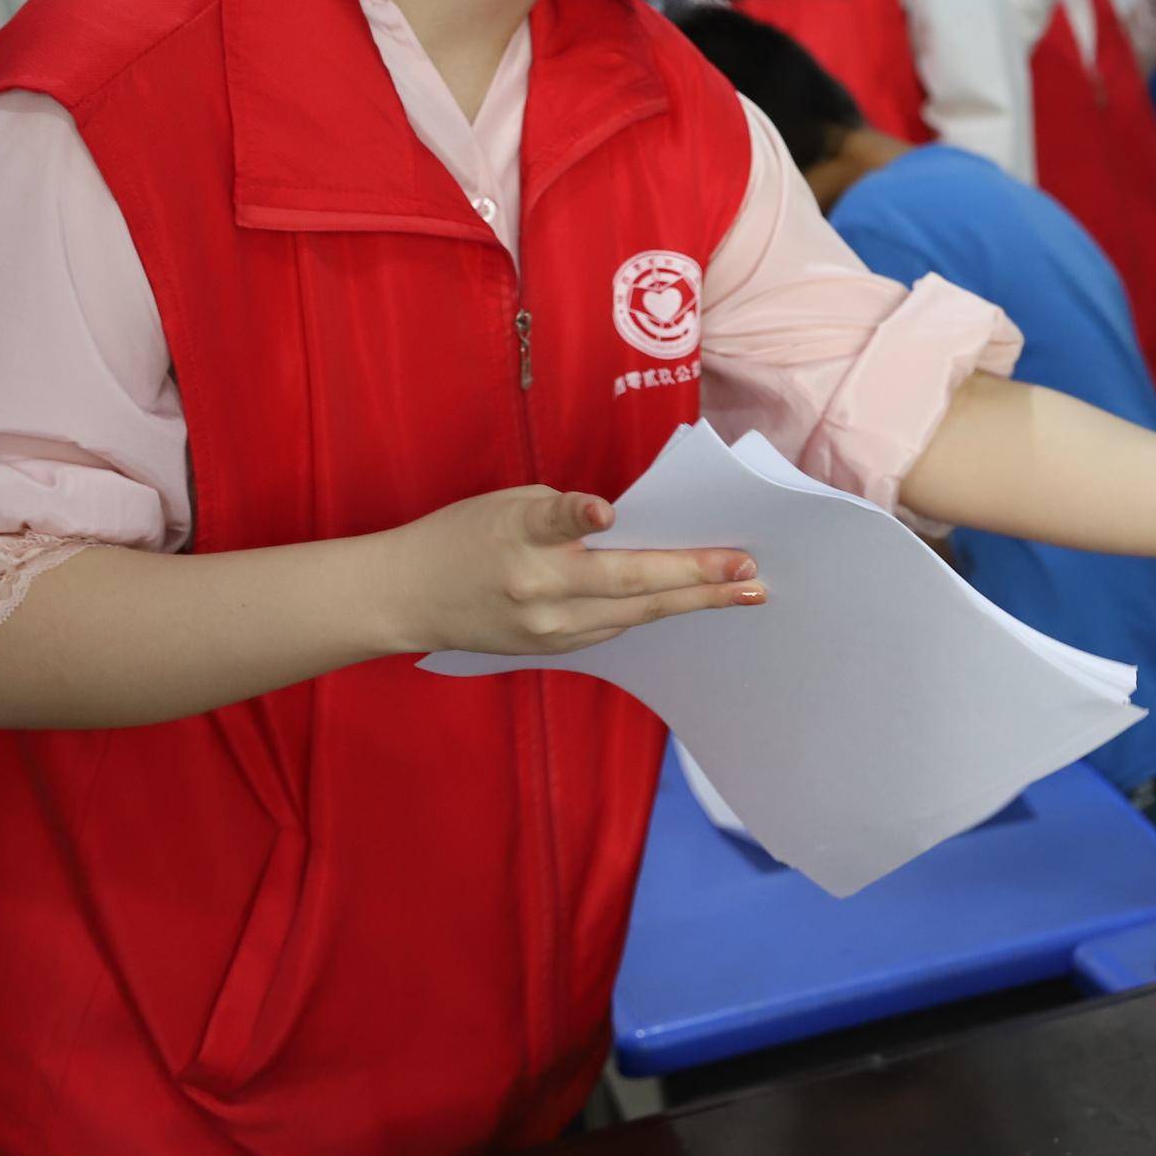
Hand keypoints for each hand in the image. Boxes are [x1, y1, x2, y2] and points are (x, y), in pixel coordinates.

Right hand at [383, 487, 761, 655]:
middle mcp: (536, 588)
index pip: (553, 523)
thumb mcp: (508, 505)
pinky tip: (697, 602)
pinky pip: (616, 628)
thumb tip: (630, 526)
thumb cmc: (463, 535)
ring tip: (744, 593)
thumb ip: (566, 516)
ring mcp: (546, 627)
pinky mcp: (552, 650)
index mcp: (519, 537)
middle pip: (625, 583)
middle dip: (694, 576)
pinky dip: (656, 612)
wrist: (407, 597)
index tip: (605, 513)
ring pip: (634, 614)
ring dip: (692, 602)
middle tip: (748, 572)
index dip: (579, 515)